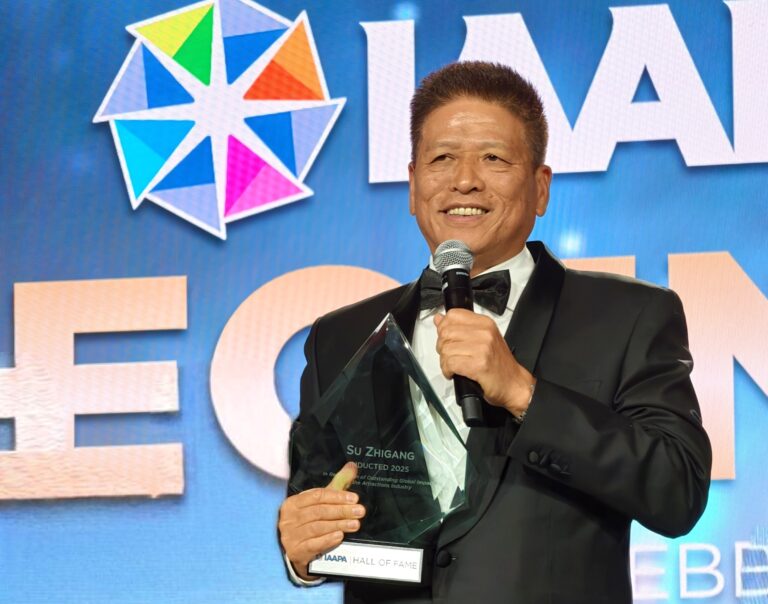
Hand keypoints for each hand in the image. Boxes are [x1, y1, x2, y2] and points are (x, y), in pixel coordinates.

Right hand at [278, 462, 364, 579]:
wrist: (294, 549)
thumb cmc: (308, 520)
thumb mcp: (319, 503)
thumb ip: (336, 485)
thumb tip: (352, 466)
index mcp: (293, 503)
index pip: (317, 496)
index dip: (337, 496)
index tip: (354, 498)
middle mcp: (289, 518)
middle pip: (319, 511)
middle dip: (341, 511)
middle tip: (359, 511)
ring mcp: (291, 535)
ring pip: (318, 527)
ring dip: (338, 525)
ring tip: (355, 524)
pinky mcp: (296, 551)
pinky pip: (314, 544)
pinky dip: (328, 539)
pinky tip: (340, 536)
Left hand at [434, 308, 534, 416]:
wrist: (514, 383)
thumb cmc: (499, 364)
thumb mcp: (483, 339)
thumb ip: (460, 328)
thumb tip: (439, 319)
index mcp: (485, 323)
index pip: (453, 315)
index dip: (443, 327)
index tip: (447, 338)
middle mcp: (484, 333)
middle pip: (446, 333)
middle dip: (442, 347)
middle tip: (450, 356)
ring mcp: (481, 348)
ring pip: (446, 349)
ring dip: (445, 361)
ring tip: (454, 366)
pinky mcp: (478, 364)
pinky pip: (450, 363)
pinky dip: (448, 370)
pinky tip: (455, 373)